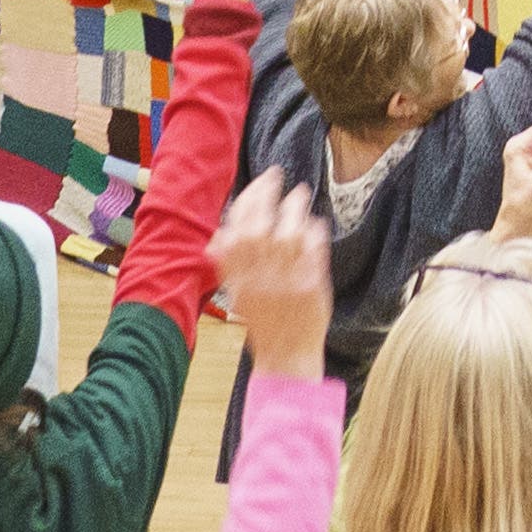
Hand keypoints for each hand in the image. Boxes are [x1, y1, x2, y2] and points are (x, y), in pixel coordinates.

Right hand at [219, 172, 330, 380]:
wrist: (287, 356)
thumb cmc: (264, 322)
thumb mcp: (238, 295)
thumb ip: (228, 265)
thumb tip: (216, 236)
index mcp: (237, 278)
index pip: (235, 228)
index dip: (247, 199)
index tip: (258, 182)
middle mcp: (258, 276)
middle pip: (258, 224)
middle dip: (267, 192)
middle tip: (276, 175)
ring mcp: (285, 279)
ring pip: (288, 230)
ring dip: (294, 206)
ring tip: (300, 193)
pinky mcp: (311, 283)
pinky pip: (313, 246)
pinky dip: (314, 229)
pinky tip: (315, 222)